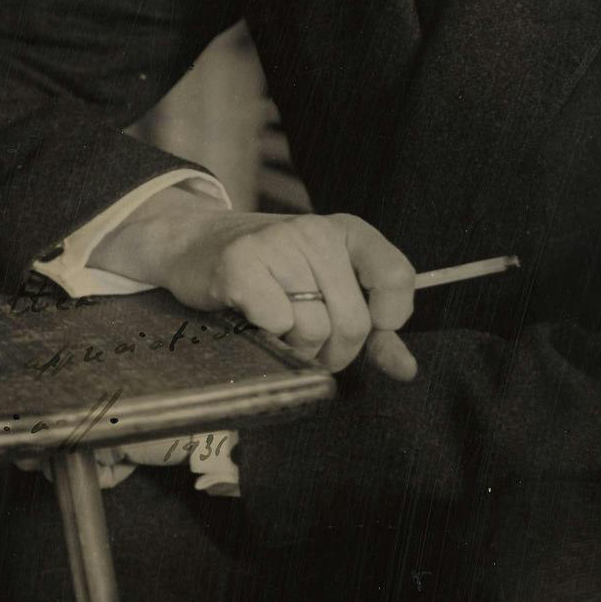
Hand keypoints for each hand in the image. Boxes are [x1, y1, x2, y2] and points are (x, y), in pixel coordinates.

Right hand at [93, 189, 418, 380]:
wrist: (195, 244)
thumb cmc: (271, 276)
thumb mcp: (329, 290)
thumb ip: (374, 330)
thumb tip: (406, 370)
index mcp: (347, 231)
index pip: (396, 277)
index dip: (389, 319)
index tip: (371, 328)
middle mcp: (316, 231)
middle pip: (354, 321)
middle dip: (335, 352)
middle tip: (309, 343)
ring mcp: (278, 243)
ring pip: (315, 329)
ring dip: (297, 348)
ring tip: (278, 328)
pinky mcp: (241, 264)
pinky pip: (277, 325)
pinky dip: (267, 336)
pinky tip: (253, 317)